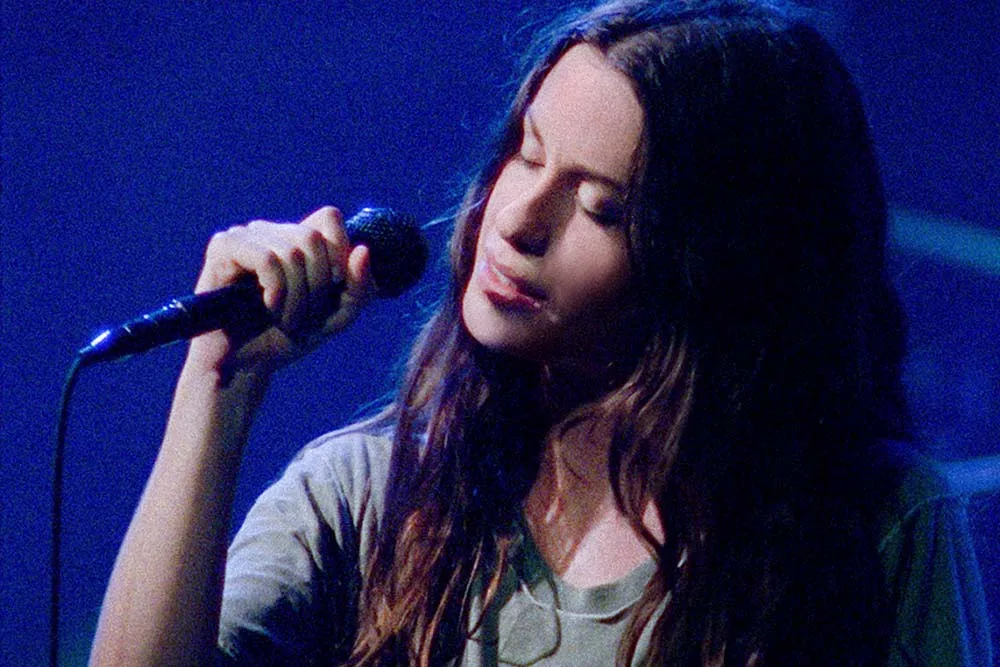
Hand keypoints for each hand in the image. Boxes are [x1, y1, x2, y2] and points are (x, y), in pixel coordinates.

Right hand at [187, 206, 372, 378]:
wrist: (245, 366)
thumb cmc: (288, 338)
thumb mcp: (337, 316)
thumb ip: (360, 287)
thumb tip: (363, 250)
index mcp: (297, 239)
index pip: (329, 217)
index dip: (339, 250)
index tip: (333, 287)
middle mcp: (270, 231)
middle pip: (313, 237)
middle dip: (318, 285)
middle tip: (305, 315)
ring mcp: (244, 236)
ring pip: (291, 251)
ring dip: (297, 297)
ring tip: (287, 320)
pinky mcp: (223, 248)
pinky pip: (266, 259)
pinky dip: (276, 292)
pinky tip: (268, 308)